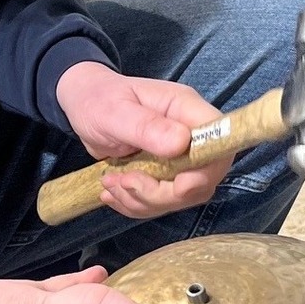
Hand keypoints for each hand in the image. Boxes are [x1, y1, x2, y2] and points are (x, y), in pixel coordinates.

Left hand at [56, 61, 233, 219]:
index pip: (219, 144)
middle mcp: (189, 135)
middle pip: (202, 180)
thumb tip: (181, 143)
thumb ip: (146, 126)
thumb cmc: (99, 99)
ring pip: (180, 197)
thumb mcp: (114, 111)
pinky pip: (160, 202)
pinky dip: (135, 204)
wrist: (84, 105)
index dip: (206, 171)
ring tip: (110, 183)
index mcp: (186, 110)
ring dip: (143, 200)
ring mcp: (178, 158)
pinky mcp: (164, 175)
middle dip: (164, 194)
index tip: (177, 184)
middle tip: (125, 182)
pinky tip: (112, 191)